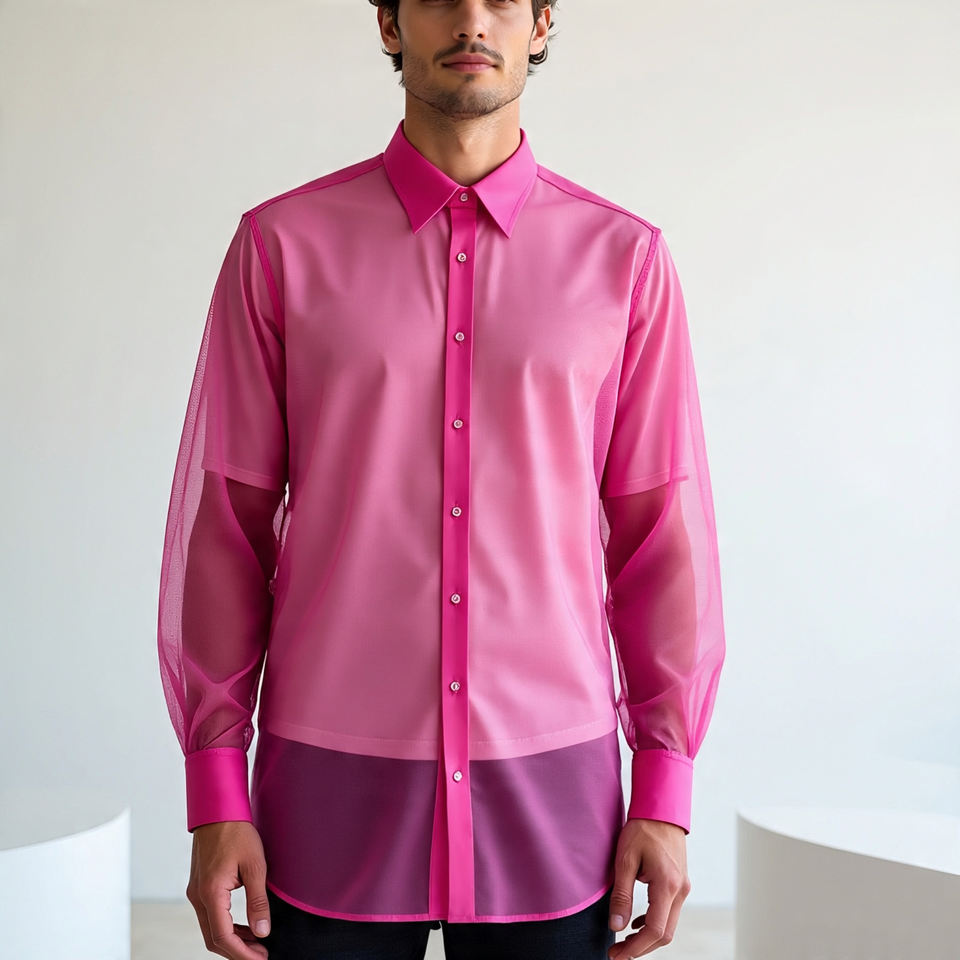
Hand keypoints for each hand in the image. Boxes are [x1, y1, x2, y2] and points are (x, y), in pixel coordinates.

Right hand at [185, 820, 271, 958]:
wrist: (218, 810)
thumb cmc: (237, 832)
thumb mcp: (255, 865)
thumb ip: (258, 900)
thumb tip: (263, 930)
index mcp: (210, 893)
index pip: (222, 937)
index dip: (242, 953)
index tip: (261, 959)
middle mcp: (198, 896)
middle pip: (213, 938)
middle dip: (237, 951)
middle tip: (261, 955)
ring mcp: (196, 892)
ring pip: (210, 928)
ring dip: (232, 939)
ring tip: (257, 942)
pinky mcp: (199, 886)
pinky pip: (210, 915)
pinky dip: (226, 925)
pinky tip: (244, 926)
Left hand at [607, 818, 689, 958]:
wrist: (661, 810)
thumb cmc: (642, 829)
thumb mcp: (625, 860)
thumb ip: (621, 895)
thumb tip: (616, 926)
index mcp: (667, 885)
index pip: (655, 930)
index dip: (635, 948)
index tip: (616, 955)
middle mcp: (680, 890)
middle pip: (664, 934)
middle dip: (641, 948)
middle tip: (618, 953)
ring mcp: (683, 887)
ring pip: (669, 925)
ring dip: (648, 937)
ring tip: (624, 941)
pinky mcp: (680, 883)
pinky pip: (670, 912)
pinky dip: (654, 923)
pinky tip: (637, 922)